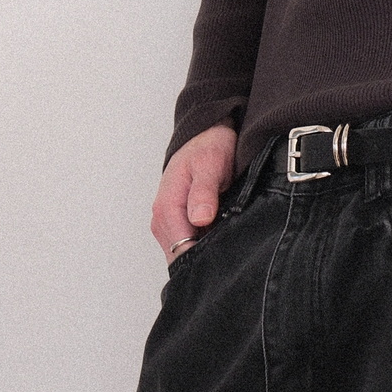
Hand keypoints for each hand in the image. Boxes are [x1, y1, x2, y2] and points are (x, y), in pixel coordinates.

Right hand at [152, 124, 237, 259]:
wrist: (207, 134)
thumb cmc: (209, 147)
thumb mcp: (211, 165)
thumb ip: (204, 192)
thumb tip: (199, 218)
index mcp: (166, 207)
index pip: (180, 249)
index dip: (202, 256)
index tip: (224, 253)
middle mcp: (162, 218)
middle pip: (180, 255)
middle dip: (203, 256)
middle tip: (229, 247)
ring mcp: (168, 222)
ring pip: (183, 252)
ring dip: (203, 250)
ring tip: (225, 238)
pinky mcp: (178, 223)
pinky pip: (187, 243)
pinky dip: (203, 243)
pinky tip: (219, 234)